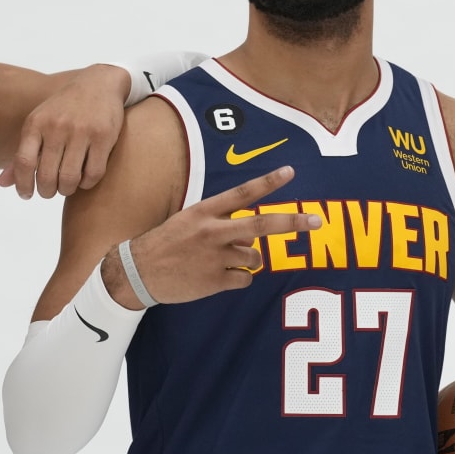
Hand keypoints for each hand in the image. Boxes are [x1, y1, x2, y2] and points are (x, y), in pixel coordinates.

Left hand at [0, 64, 130, 197]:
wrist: (98, 83)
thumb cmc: (64, 109)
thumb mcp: (39, 123)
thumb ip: (23, 153)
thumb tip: (2, 183)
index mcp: (35, 123)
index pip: (23, 162)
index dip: (23, 184)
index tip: (27, 194)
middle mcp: (56, 126)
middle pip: (47, 176)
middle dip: (47, 191)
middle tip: (50, 191)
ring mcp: (81, 131)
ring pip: (70, 179)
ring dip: (67, 190)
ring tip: (67, 186)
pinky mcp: (103, 136)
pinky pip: (93, 174)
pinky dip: (87, 184)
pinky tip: (84, 179)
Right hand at [103, 166, 319, 307]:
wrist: (137, 273)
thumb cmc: (166, 244)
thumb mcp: (189, 222)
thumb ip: (221, 221)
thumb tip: (251, 235)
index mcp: (204, 212)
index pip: (242, 193)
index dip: (268, 182)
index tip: (290, 173)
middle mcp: (213, 232)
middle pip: (262, 225)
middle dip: (293, 222)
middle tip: (317, 221)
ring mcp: (215, 257)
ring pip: (254, 257)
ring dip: (246, 260)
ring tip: (220, 262)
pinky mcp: (215, 281)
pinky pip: (244, 279)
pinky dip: (237, 279)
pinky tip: (216, 277)